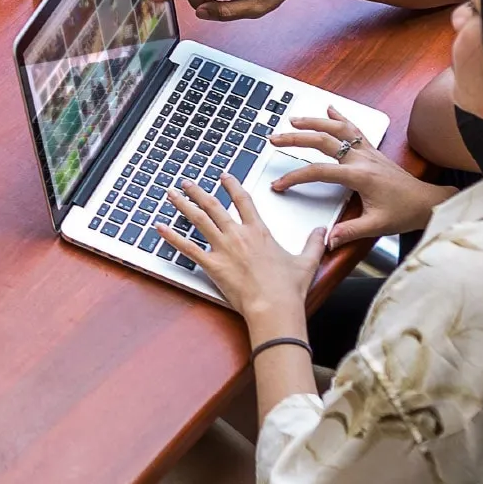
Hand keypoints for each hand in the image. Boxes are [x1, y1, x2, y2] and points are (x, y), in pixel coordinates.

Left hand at [161, 175, 325, 330]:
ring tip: (172, 194)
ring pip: (198, 219)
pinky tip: (159, 227)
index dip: (232, 186)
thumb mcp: (307, 262)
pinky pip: (186, 247)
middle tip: (187, 183)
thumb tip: (323, 231)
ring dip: (183, 205)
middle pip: (215, 206)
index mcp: (259, 231)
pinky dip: (171, 236)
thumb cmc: (289, 288)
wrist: (274, 307)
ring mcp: (223, 248)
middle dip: (199, 192)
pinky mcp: (211, 264)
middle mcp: (238, 235)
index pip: (244, 200)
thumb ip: (314, 243)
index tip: (224, 177)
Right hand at [268, 108, 454, 248]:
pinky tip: (330, 108)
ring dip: (314, 121)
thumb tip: (327, 240)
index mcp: (359, 175)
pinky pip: (354, 128)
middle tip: (274, 138)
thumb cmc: (405, 212)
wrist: (428, 203)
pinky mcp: (373, 151)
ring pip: (337, 128)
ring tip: (294, 119)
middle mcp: (362, 158)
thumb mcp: (377, 226)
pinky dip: (340, 116)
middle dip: (296, 138)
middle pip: (323, 140)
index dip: (295, 177)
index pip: (318, 172)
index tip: (279, 184)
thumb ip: (349, 231)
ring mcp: (367, 152)